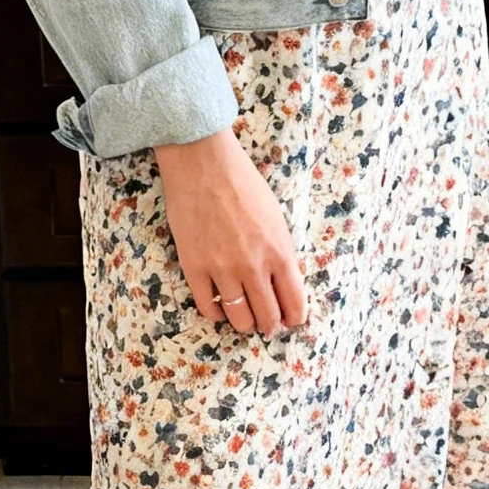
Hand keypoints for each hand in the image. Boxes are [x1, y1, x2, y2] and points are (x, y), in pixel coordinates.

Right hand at [155, 128, 306, 336]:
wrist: (203, 164)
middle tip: (267, 323)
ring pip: (239, 318)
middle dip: (270, 325)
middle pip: (267, 316)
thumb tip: (283, 282)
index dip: (293, 318)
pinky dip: (217, 313)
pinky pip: (208, 306)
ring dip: (245, 323)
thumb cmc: (243, 183)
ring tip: (244, 319)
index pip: (294, 303)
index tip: (290, 320)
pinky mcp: (194, 268)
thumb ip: (281, 252)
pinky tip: (220, 307)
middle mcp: (254, 267)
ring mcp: (222, 269)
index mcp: (280, 253)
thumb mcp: (276, 218)